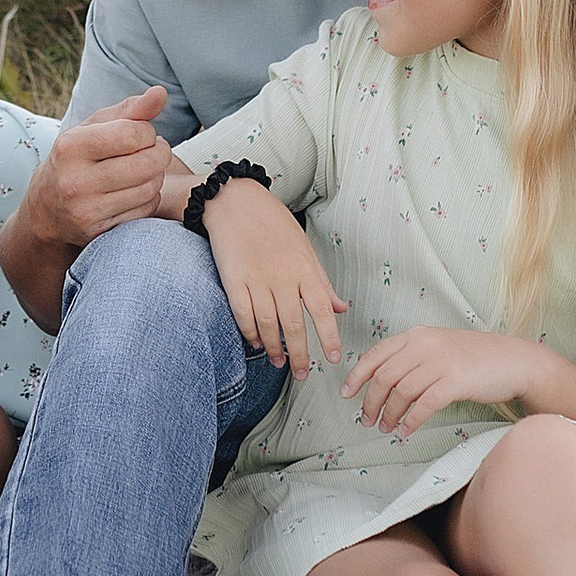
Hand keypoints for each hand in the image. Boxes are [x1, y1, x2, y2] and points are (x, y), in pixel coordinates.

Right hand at [27, 89, 176, 251]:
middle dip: (159, 153)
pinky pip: (146, 210)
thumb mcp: (92, 128)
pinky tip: (135, 191)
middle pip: (147, 163)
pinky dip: (149, 198)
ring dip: (156, 176)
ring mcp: (86, 210)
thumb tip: (160, 93)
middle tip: (151, 150)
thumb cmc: (75, 159)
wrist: (46, 211)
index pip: (132, 134)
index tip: (141, 134)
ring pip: (151, 187)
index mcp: (70, 147)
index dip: (147, 132)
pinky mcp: (99, 231)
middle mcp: (75, 181)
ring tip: (142, 169)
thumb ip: (128, 110)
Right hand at [204, 180, 345, 373]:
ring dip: (275, 348)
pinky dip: (250, 332)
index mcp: (305, 269)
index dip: (329, 337)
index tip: (332, 358)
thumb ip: (322, 283)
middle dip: (300, 355)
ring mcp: (257, 279)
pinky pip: (243, 314)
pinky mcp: (233, 280)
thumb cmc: (274, 224)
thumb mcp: (305, 249)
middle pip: (294, 325)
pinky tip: (256, 343)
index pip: (323, 310)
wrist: (236, 201)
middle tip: (302, 374)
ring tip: (279, 363)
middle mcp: (283, 277)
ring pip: (268, 324)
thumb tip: (342, 309)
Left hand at [341, 323, 554, 432]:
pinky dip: (410, 421)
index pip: (375, 355)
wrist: (512, 360)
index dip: (356, 376)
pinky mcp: (455, 381)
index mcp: (416, 335)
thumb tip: (380, 378)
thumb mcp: (438, 347)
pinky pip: (423, 405)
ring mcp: (440, 362)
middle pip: (383, 376)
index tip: (346, 394)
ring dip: (388, 415)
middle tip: (367, 420)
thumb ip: (411, 356)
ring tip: (386, 429)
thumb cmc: (474, 358)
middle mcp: (425, 345)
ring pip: (400, 393)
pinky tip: (405, 432)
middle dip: (370, 402)